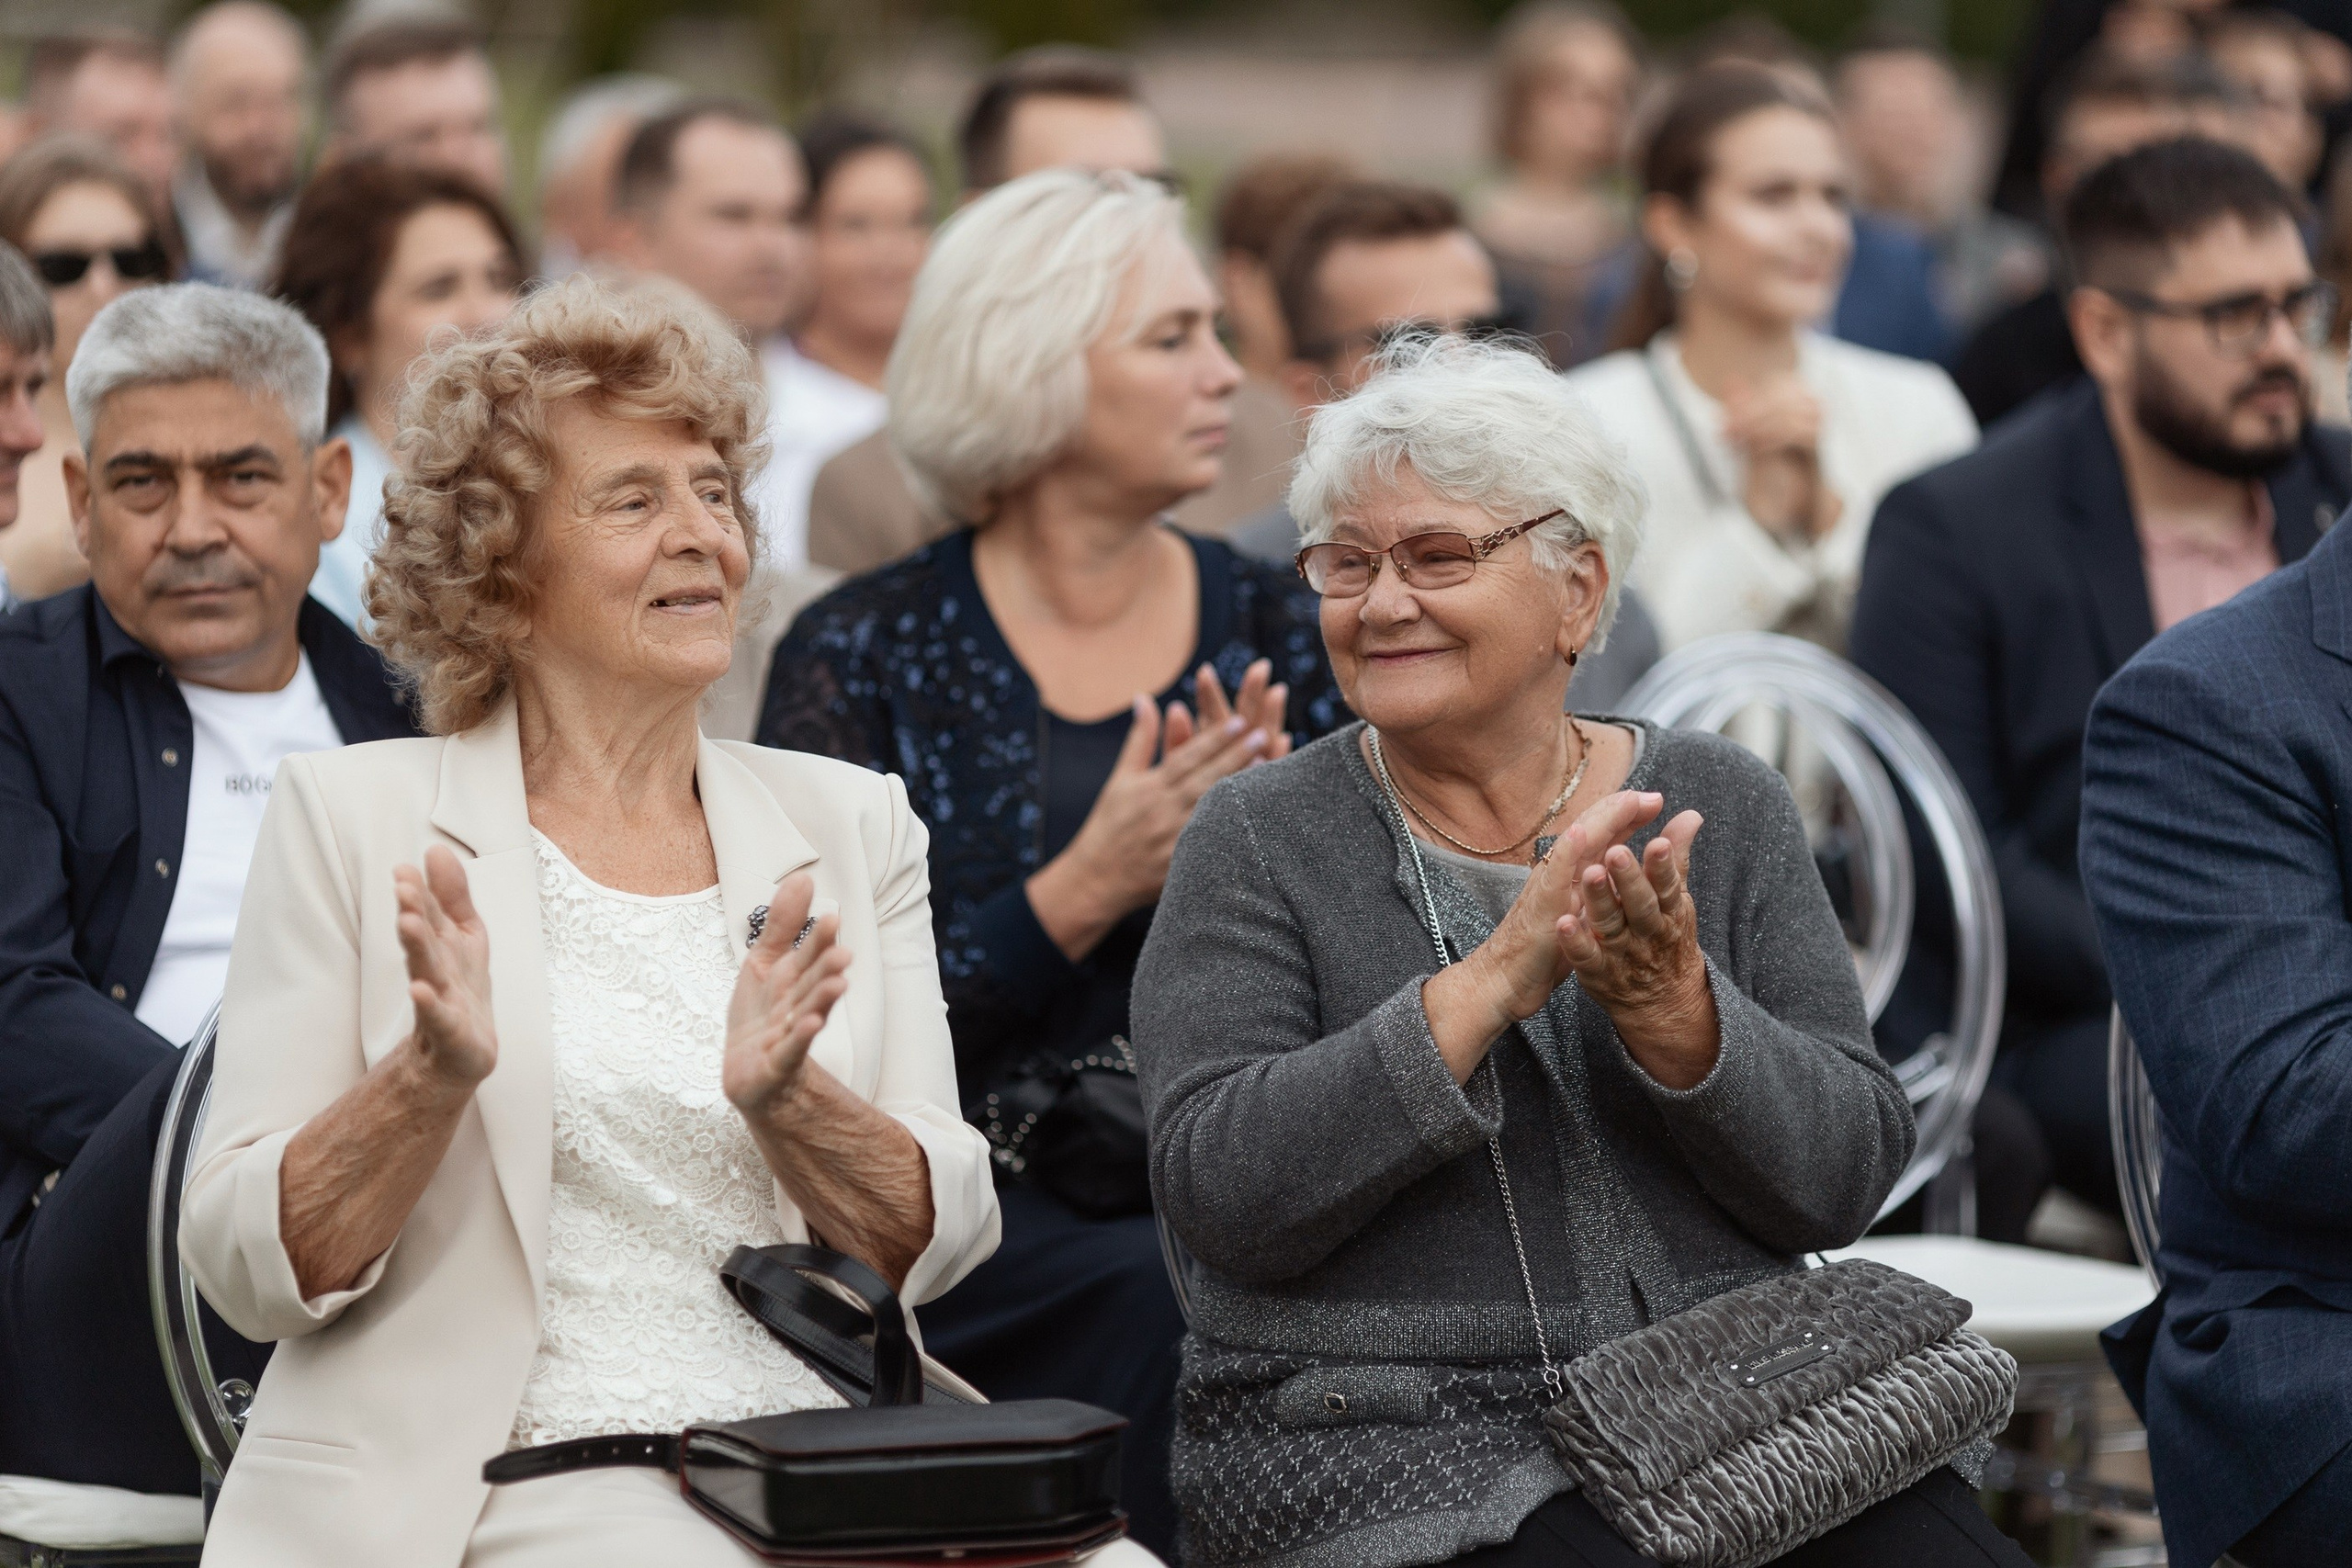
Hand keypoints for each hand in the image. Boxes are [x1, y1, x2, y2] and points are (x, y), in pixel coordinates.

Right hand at [393, 846, 496, 1088]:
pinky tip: (419, 991)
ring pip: (427, 971)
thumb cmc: (460, 987)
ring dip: (417, 947)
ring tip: (407, 923)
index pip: (427, 914)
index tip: (404, 867)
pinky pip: (439, 1017)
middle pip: (423, 938)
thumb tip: (435, 849)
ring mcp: (441, 1002)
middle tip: (403, 886)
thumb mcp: (463, 935)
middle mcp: (434, 970)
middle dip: (413, 912)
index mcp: (440, 946)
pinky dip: (430, 1004)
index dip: (418, 892)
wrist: (462, 1052)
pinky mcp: (451, 1032)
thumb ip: (451, 895)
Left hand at [724, 872, 850, 1118]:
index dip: (819, 939)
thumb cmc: (759, 1015)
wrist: (747, 1072)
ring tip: (839, 983)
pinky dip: (801, 1036)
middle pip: (812, 984)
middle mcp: (796, 1006)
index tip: (832, 917)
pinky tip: (811, 1023)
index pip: (808, 956)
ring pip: (807, 1014)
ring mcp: (788, 1036)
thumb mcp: (764, 962)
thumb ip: (782, 923)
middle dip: (826, 968)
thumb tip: (803, 877)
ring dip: (822, 999)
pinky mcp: (777, 1065)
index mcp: (794, 980)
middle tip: (843, 952)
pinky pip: (791, 1049)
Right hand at [1028, 659, 1287, 956]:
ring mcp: (1174, 840)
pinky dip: (1234, 826)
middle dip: (1235, 756)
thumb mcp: (1120, 779)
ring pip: (1212, 809)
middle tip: (1263, 734)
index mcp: (1148, 788)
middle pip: (1204, 780)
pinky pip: (1213, 843)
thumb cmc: (1108, 826)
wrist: (1094, 881)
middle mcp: (1162, 812)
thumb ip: (1140, 739)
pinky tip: (1255, 814)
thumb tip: (1145, 697)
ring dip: (1239, 788)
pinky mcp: (1182, 866)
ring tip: (1267, 766)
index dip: (1213, 739)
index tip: (1239, 721)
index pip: (1185, 758)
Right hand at [1454, 791, 1674, 1026]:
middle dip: (1622, 809)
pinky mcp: (1540, 908)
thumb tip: (1619, 875)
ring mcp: (1548, 886)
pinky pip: (1553, 876)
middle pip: (1592, 830)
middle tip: (1652, 796)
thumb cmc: (1542, 948)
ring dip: (1602, 820)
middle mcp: (1559, 873)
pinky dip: (1566, 851)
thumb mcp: (1578, 916)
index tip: (1655, 801)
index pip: (1602, 836)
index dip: (1627, 816)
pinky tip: (1579, 833)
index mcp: (1572, 875)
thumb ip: (1597, 892)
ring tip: (1627, 801)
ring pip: (1575, 845)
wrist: (1503, 980)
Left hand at [1557, 806, 1717, 1088]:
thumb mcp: (1674, 902)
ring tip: (1590, 874)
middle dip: (1630, 879)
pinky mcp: (1597, 973)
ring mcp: (1622, 953)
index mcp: (1669, 911)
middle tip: (1617, 853)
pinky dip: (1576, 941)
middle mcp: (1647, 932)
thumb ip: (1675, 859)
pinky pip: (1585, 957)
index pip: (1668, 885)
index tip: (1658, 843)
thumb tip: (1691, 814)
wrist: (1661, 1002)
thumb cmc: (1664, 938)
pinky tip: (1565, 922)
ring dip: (1600, 901)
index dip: (1663, 865)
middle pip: (1640, 905)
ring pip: (1610, 925)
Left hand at [1722, 376, 1841, 543]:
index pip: (1779, 382)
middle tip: (1724, 431)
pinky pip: (1804, 435)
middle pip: (1787, 395)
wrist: (1797, 512)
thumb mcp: (1750, 440)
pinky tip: (1755, 450)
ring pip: (1795, 412)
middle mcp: (1813, 414)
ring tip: (1737, 441)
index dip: (1750, 397)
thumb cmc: (1773, 473)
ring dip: (1761, 424)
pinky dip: (1776, 438)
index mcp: (1798, 404)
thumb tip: (1731, 380)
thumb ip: (1744, 411)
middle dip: (1750, 411)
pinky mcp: (1819, 455)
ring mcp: (1818, 434)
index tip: (1723, 417)